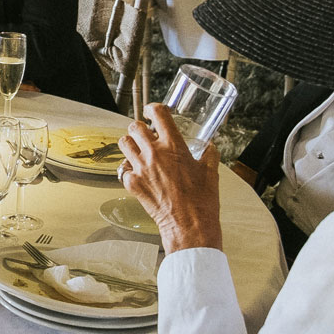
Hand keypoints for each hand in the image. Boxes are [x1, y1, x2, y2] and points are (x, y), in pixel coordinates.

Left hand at [118, 104, 221, 251]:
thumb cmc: (202, 200)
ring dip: (130, 144)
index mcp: (174, 145)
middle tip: (146, 134)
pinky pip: (123, 168)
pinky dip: (128, 169)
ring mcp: (140, 168)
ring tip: (138, 150)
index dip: (153, 108)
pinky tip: (138, 173)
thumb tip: (209, 145)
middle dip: (140, 128)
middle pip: (134, 126)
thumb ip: (209, 154)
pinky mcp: (132, 183)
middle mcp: (154, 153)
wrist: (190, 225)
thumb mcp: (211, 172)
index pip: (158, 114)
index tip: (152, 111)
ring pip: (123, 143)